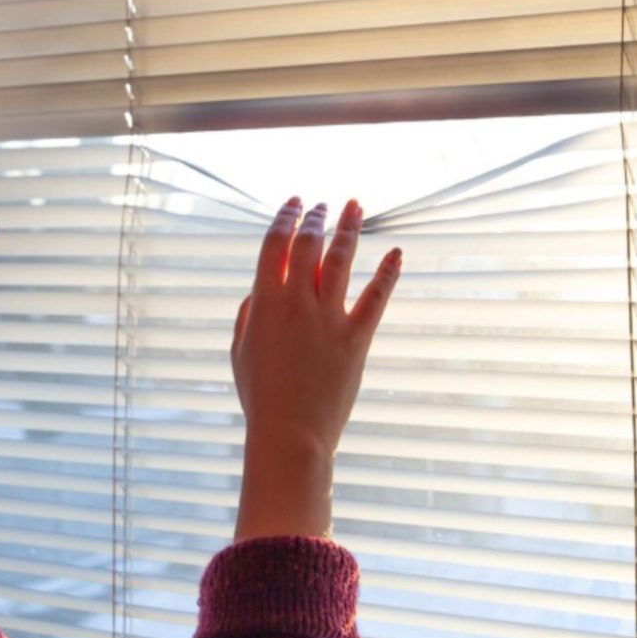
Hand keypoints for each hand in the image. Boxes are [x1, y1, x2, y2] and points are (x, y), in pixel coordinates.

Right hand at [232, 196, 400, 541]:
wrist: (289, 434)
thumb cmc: (260, 396)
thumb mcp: (239, 351)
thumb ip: (248, 314)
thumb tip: (260, 289)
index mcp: (264, 303)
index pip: (274, 245)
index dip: (285, 218)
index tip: (295, 203)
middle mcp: (297, 303)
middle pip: (309, 245)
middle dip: (316, 218)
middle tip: (323, 204)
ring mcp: (329, 319)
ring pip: (341, 260)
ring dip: (349, 229)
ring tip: (355, 207)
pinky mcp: (357, 338)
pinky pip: (376, 297)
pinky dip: (389, 272)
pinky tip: (396, 252)